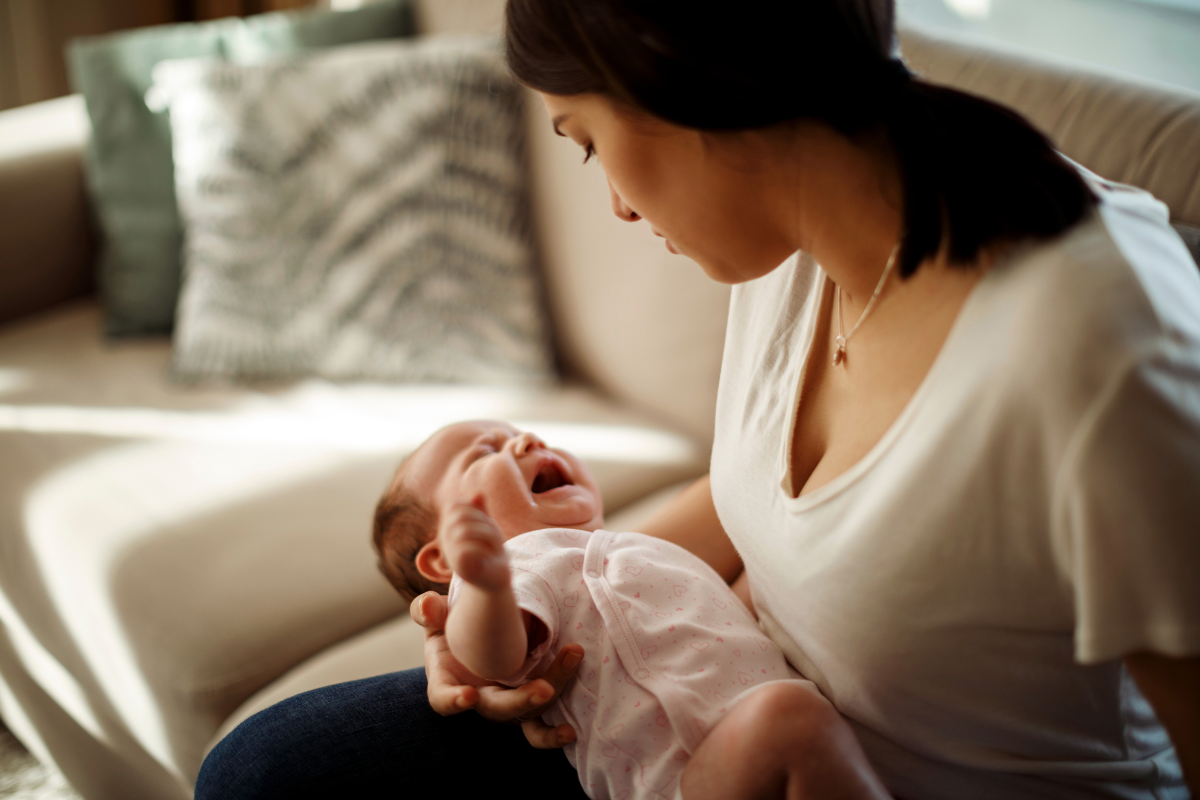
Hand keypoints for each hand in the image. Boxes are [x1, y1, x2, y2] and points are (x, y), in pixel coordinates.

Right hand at [411, 591, 584, 748]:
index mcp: (448, 680)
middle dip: (522, 701)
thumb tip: (428, 606)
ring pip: (526, 713)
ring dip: (548, 698)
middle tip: (544, 689)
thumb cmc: (452, 624)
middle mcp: (478, 698)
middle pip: (497, 709)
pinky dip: (554, 731)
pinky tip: (572, 730)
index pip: (443, 698)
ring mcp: (505, 702)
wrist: (482, 626)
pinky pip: (541, 723)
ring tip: (570, 665)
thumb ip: (428, 611)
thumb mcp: (436, 615)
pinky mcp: (529, 702)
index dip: (453, 701)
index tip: (468, 695)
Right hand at [441, 500, 509, 591]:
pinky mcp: (458, 567)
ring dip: (489, 536)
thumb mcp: (487, 526)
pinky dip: (485, 551)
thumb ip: (480, 510)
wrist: (495, 579)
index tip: (485, 523)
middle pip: (461, 516)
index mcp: (449, 528)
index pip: (455, 505)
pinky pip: (468, 549)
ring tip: (495, 548)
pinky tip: (488, 559)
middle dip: (485, 522)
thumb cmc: (490, 551)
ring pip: (466, 531)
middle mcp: (446, 540)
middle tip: (495, 538)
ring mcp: (450, 553)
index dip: (473, 509)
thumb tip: (478, 493)